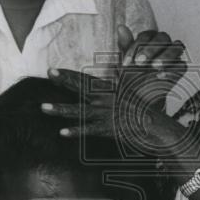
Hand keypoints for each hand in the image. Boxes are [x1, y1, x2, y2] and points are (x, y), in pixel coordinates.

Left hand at [43, 67, 195, 159]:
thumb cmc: (145, 107)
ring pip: (79, 111)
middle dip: (63, 81)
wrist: (156, 126)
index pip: (84, 80)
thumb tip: (118, 67)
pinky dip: (76, 131)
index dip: (67, 74)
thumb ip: (121, 73)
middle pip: (80, 89)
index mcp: (108, 90)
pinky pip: (89, 130)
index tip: (52, 69)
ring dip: (60, 109)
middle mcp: (104, 100)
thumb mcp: (132, 88)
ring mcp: (105, 114)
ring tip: (43, 107)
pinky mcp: (108, 129)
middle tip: (48, 74)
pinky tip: (62, 132)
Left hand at [116, 25, 185, 105]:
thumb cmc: (132, 75)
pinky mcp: (179, 69)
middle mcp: (163, 44)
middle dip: (151, 49)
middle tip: (139, 62)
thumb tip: (121, 27)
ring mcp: (174, 56)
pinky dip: (172, 70)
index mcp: (149, 39)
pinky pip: (182, 65)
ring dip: (165, 56)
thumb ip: (125, 44)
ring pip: (177, 47)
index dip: (136, 46)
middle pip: (163, 37)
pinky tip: (160, 75)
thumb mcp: (126, 61)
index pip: (146, 35)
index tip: (126, 62)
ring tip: (154, 66)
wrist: (138, 96)